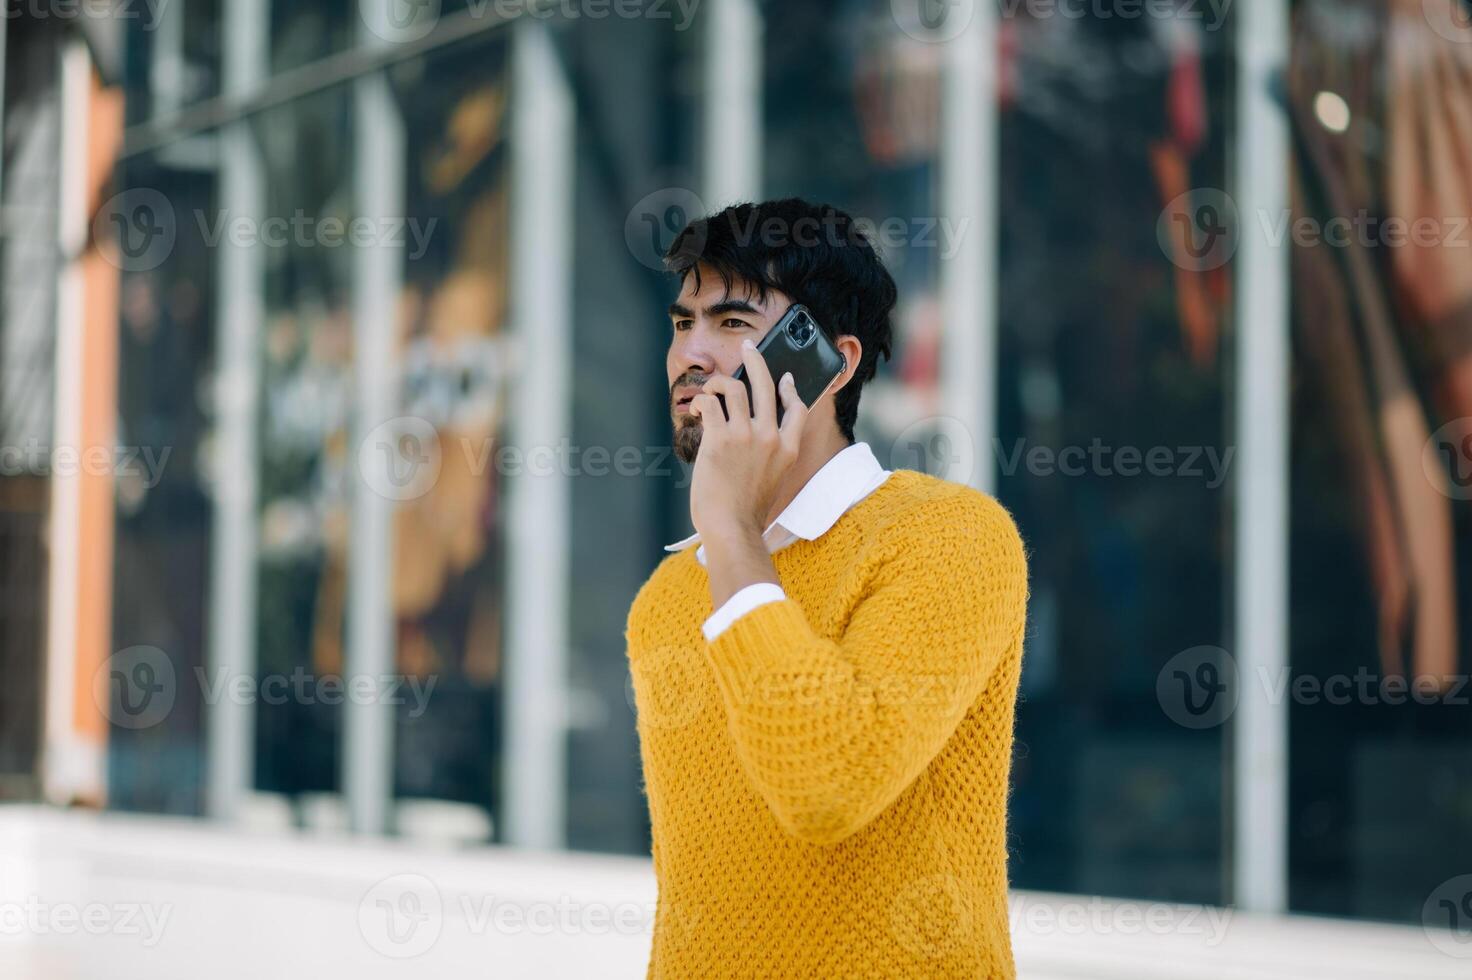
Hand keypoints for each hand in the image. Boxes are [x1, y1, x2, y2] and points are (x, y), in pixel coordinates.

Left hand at [687, 338, 807, 541]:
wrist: (732, 528)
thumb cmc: (747, 512)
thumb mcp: (773, 481)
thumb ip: (771, 456)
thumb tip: (758, 437)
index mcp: (788, 449)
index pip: (797, 408)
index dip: (790, 389)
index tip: (784, 379)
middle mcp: (771, 437)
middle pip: (766, 385)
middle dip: (756, 360)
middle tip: (748, 347)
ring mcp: (746, 436)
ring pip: (735, 388)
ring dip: (720, 382)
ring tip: (711, 388)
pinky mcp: (720, 439)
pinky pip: (710, 404)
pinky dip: (701, 401)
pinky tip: (697, 409)